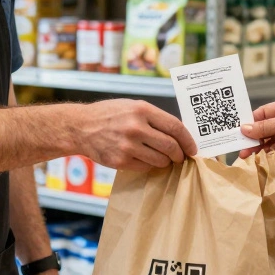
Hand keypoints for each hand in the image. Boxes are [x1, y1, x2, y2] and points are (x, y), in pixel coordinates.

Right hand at [78, 99, 196, 170]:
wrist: (80, 127)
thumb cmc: (109, 115)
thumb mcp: (132, 106)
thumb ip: (154, 118)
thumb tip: (179, 134)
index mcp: (142, 110)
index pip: (175, 127)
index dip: (188, 139)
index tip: (193, 147)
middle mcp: (136, 127)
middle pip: (170, 146)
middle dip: (180, 154)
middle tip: (181, 157)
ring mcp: (128, 146)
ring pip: (160, 160)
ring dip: (166, 161)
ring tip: (162, 158)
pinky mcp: (120, 161)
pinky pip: (146, 167)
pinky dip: (150, 165)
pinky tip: (145, 159)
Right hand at [238, 97, 274, 170]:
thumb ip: (264, 127)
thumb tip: (245, 129)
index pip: (261, 115)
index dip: (249, 124)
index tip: (237, 132)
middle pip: (264, 132)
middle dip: (253, 141)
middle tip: (241, 149)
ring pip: (270, 145)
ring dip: (261, 152)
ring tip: (250, 158)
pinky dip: (271, 160)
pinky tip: (263, 163)